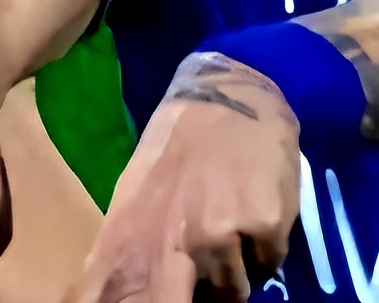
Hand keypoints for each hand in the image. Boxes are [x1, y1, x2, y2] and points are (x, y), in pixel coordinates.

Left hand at [66, 55, 301, 302]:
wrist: (230, 96)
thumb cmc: (177, 147)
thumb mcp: (134, 197)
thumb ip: (129, 252)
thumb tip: (115, 297)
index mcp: (132, 237)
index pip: (109, 299)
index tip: (144, 302)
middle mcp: (175, 242)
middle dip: (198, 301)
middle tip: (200, 284)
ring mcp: (223, 234)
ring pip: (235, 292)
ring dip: (235, 275)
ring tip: (233, 238)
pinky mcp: (266, 225)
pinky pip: (269, 265)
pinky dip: (265, 252)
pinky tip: (256, 218)